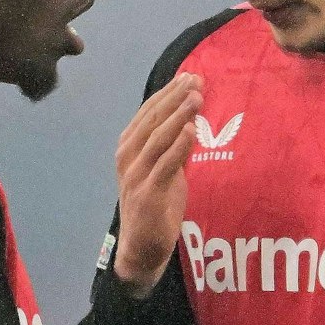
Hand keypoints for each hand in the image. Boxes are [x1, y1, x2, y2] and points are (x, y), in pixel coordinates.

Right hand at [112, 71, 202, 296]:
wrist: (142, 248)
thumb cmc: (155, 206)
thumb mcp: (165, 169)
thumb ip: (173, 145)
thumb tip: (191, 117)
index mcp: (129, 148)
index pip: (148, 113)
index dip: (168, 93)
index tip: (189, 76)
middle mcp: (128, 157)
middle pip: (151, 120)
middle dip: (174, 98)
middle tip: (196, 80)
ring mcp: (136, 176)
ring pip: (156, 139)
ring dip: (177, 116)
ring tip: (196, 98)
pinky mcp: (147, 194)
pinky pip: (164, 165)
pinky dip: (177, 146)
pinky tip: (191, 130)